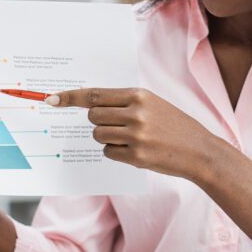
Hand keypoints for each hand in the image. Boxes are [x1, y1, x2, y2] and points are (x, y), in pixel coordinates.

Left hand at [48, 88, 220, 180]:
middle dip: (99, 122)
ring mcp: (135, 136)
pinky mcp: (136, 156)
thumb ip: (125, 102)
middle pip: (93, 117)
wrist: (200, 151)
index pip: (94, 95)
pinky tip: (136, 151)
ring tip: (130, 139)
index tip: (52, 99)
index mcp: (138, 96)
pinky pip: (108, 152)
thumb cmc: (174, 126)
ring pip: (98, 136)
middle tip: (117, 125)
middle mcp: (135, 113)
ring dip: (107, 139)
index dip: (70, 97)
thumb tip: (91, 106)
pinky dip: (116, 152)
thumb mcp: (153, 104)